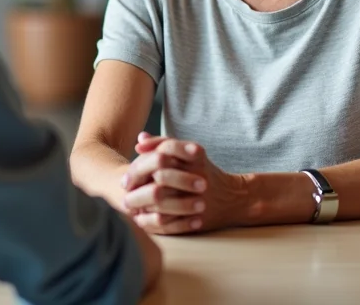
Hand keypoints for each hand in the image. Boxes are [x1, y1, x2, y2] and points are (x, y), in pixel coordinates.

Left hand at [120, 132, 247, 234]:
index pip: (168, 149)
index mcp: (197, 158)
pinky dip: (153, 219)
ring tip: (128, 201)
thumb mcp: (190, 155)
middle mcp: (199, 177)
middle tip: (125, 184)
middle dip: (140, 179)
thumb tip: (140, 138)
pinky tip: (141, 217)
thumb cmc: (205, 173)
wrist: (234, 199)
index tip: (132, 159)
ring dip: (142, 201)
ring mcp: (199, 199)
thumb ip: (165, 144)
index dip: (148, 152)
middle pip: (162, 175)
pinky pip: (170, 221)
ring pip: (164, 199)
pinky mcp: (198, 219)